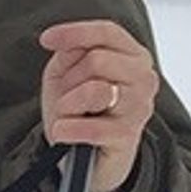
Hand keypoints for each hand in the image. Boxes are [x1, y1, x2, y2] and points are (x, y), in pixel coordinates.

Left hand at [38, 20, 155, 191]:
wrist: (88, 159)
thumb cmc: (79, 111)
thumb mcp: (66, 76)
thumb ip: (69, 55)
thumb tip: (70, 46)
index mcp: (132, 56)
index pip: (107, 32)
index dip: (75, 32)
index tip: (46, 39)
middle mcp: (143, 78)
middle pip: (97, 60)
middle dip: (69, 80)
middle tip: (66, 98)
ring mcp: (140, 106)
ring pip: (95, 90)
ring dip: (68, 105)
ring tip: (68, 116)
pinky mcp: (128, 135)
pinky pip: (91, 127)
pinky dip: (67, 130)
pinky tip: (63, 132)